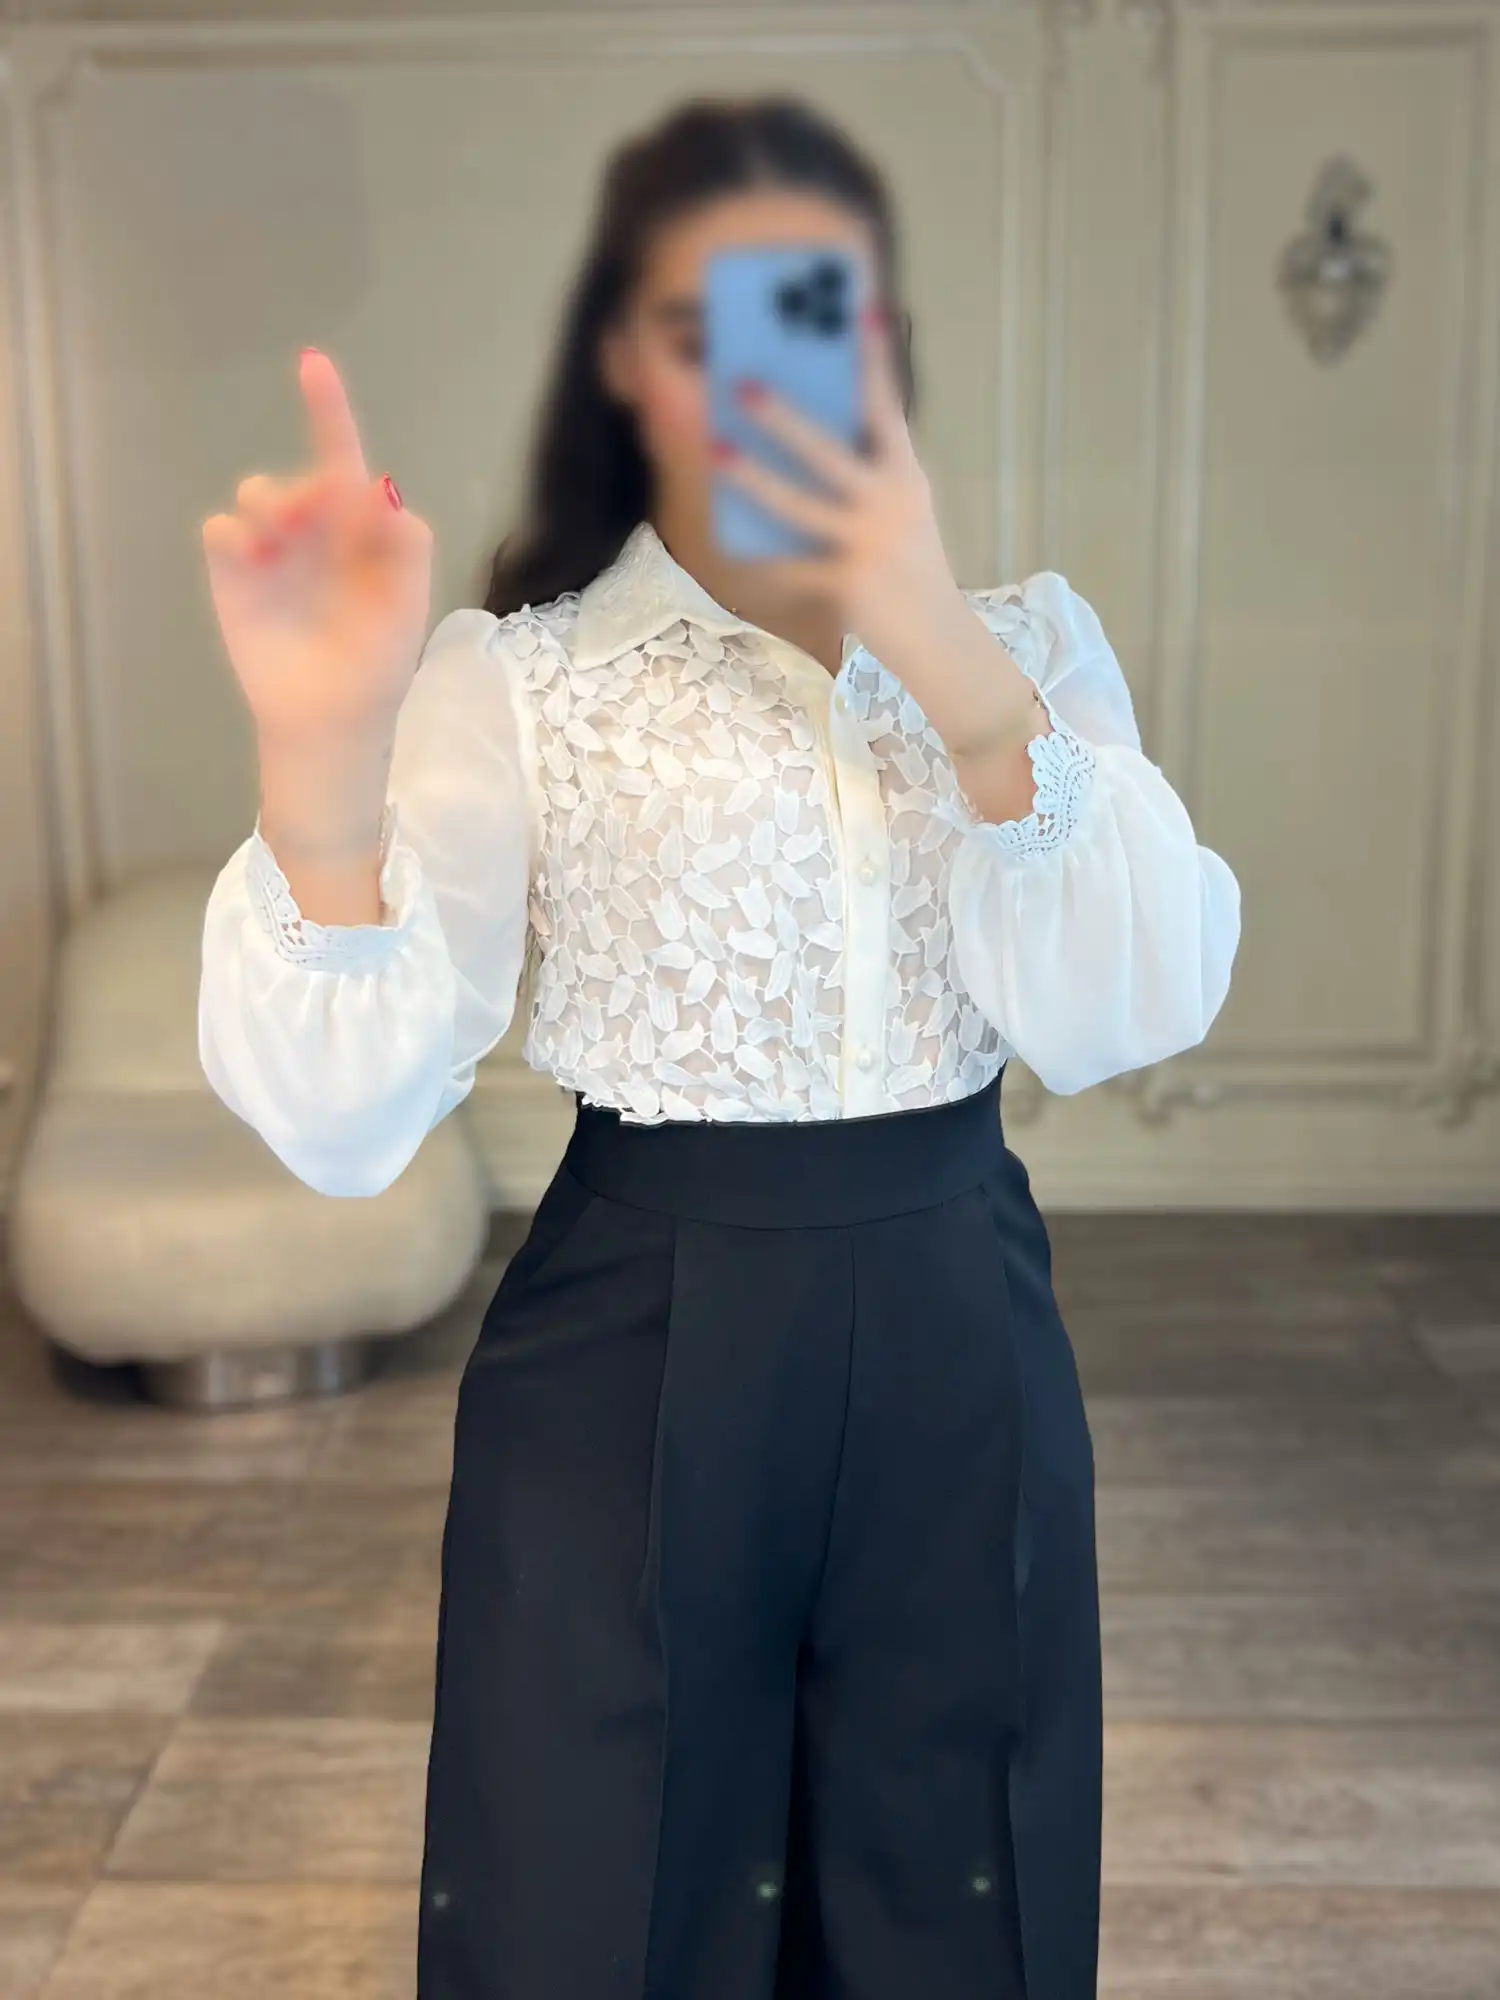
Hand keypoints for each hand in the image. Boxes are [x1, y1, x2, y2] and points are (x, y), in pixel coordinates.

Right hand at [201, 349, 433, 750]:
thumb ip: (407, 552)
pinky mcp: (234, 574)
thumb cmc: (374, 666)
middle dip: (305, 490)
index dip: (330, 412)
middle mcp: (313, 530)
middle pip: (300, 476)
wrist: (328, 720)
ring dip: (270, 504)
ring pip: (257, 492)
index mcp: (359, 531)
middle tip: (308, 524)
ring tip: (280, 544)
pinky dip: (232, 534)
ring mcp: (271, 551)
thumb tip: (391, 495)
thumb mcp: (406, 610)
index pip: (345, 461)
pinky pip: (222, 530)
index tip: (312, 363)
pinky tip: (251, 558)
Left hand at [711, 308, 963, 655]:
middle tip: (742, 383)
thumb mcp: (904, 509)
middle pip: (828, 451)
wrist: (938, 636)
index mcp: (905, 476)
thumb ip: (870, 472)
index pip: (886, 409)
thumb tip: (812, 432)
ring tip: (717, 451)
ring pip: (799, 505)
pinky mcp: (846, 584)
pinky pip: (791, 565)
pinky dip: (761, 554)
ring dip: (754, 477)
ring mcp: (866, 545)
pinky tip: (730, 538)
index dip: (872, 361)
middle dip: (782, 417)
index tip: (858, 311)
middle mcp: (889, 503)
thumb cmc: (911, 564)